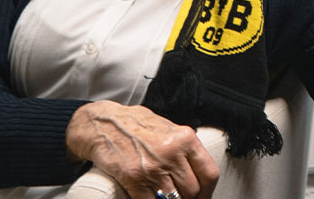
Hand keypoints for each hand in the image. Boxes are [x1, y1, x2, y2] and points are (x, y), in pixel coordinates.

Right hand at [66, 100, 219, 198]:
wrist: (103, 124)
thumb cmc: (137, 125)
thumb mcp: (169, 129)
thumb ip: (185, 150)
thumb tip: (198, 174)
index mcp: (185, 139)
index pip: (209, 174)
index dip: (208, 192)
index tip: (203, 197)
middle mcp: (172, 153)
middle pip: (192, 190)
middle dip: (188, 198)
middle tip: (181, 197)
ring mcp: (152, 167)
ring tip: (166, 197)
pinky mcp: (133, 179)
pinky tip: (151, 197)